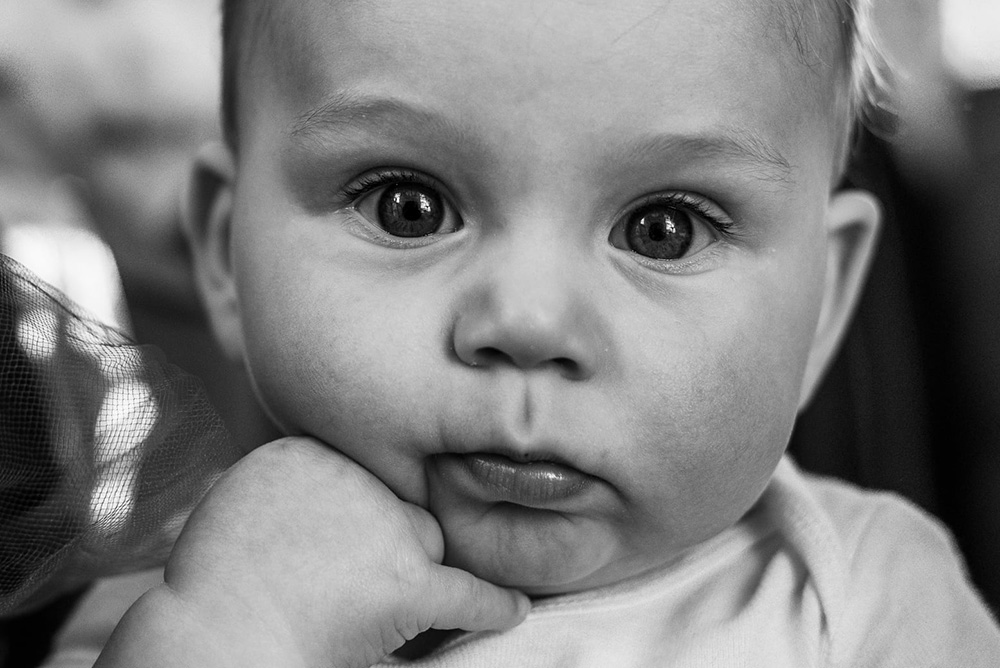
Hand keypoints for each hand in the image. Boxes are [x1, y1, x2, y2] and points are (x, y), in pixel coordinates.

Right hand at [96, 437, 528, 667]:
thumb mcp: (243, 493)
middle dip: (384, 535)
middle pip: (396, 502)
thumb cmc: (216, 583)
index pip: (361, 475)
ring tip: (380, 601)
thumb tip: (333, 485)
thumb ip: (294, 479)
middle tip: (349, 577)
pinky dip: (491, 604)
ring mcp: (384, 527)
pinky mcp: (406, 582)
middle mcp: (353, 478)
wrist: (214, 636)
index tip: (337, 540)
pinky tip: (513, 609)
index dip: (355, 514)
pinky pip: (465, 591)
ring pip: (425, 541)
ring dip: (412, 569)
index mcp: (308, 451)